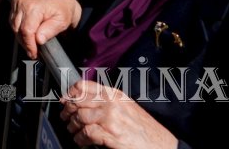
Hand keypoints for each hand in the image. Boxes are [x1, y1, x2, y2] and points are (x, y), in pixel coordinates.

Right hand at [8, 0, 81, 59]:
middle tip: (33, 53)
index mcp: (34, 7)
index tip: (34, 54)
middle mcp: (23, 3)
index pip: (27, 30)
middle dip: (25, 43)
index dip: (29, 44)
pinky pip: (13, 20)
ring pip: (14, 26)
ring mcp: (18, 3)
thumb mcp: (62, 21)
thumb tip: (38, 40)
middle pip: (18, 29)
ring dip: (21, 37)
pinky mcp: (16, 4)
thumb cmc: (63, 10)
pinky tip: (27, 36)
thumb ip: (50, 30)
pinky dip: (18, 30)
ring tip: (31, 45)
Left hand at [60, 81, 179, 148]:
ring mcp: (111, 119)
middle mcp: (112, 103)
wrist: (163, 146)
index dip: (70, 93)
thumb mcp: (127, 107)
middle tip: (65, 117)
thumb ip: (108, 102)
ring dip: (72, 126)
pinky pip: (86, 133)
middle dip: (67, 110)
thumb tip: (86, 102)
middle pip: (78, 101)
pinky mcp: (111, 135)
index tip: (64, 99)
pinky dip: (80, 139)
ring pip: (79, 117)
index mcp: (115, 95)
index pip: (84, 86)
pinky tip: (82, 142)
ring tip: (74, 132)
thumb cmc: (147, 130)